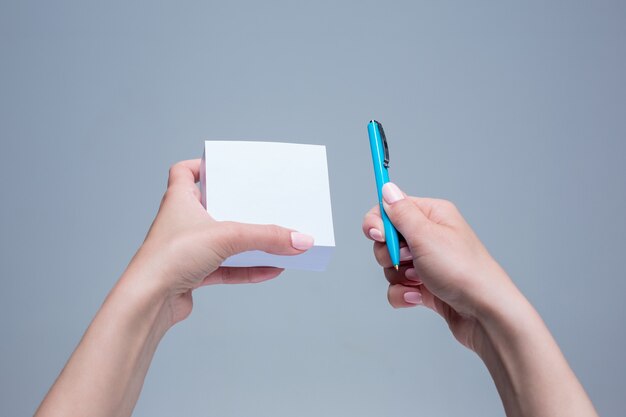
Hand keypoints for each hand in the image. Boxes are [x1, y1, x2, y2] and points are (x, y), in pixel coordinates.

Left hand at [128, 159, 313, 326]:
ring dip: (249, 242)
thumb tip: (300, 240)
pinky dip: (248, 269)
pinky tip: (272, 269)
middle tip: (262, 204)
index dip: (202, 166)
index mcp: (180, 200)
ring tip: (278, 241)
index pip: (184, 172)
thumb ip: (266, 237)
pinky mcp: (194, 275)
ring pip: (224, 241)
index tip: (225, 168)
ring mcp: (187, 250)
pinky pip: (227, 268)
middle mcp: (181, 222)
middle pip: (214, 207)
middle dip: (239, 207)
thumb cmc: (170, 257)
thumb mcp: (227, 237)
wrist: (148, 302)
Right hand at [362, 182, 515, 350]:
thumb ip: (400, 212)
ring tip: (419, 281)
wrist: (484, 313)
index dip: (379, 222)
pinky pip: (398, 288)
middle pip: (386, 239)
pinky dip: (403, 294)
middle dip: (389, 254)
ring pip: (390, 266)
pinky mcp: (425, 287)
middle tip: (408, 260)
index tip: (378, 235)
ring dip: (398, 277)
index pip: (392, 208)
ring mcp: (427, 263)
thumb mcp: (425, 235)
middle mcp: (429, 237)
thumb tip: (387, 188)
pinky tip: (418, 297)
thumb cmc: (462, 271)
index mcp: (432, 216)